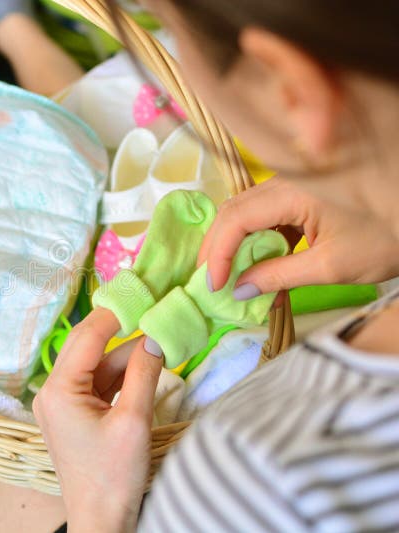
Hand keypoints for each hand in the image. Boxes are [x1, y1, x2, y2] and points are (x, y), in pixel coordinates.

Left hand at [33, 307, 162, 532]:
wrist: (101, 521)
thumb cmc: (113, 477)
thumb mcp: (134, 421)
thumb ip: (144, 373)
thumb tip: (155, 335)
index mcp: (58, 390)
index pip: (88, 336)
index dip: (116, 313)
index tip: (143, 294)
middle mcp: (51, 391)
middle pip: (88, 345)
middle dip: (120, 329)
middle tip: (151, 309)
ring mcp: (60, 402)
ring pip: (96, 364)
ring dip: (126, 356)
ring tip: (160, 342)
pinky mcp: (73, 413)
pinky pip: (97, 383)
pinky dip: (121, 375)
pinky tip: (146, 366)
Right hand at [199, 176, 398, 299]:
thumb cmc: (388, 238)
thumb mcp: (333, 266)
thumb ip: (280, 277)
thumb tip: (240, 291)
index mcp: (295, 192)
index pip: (236, 219)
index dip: (218, 253)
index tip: (215, 286)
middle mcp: (288, 181)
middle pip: (234, 210)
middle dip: (217, 247)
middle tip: (210, 281)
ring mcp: (294, 185)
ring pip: (247, 211)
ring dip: (234, 244)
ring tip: (230, 277)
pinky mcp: (303, 194)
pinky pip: (267, 213)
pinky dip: (256, 240)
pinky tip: (259, 266)